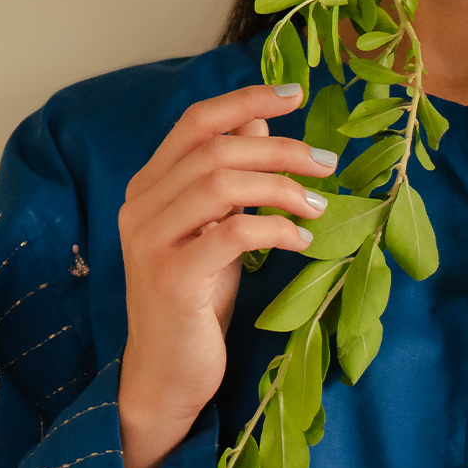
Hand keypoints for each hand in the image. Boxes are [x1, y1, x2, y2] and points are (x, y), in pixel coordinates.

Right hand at [116, 82, 336, 467]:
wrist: (166, 374)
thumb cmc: (195, 299)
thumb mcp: (214, 228)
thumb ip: (227, 176)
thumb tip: (259, 121)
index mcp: (148, 185)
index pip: (196, 121)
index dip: (245, 100)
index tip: (294, 92)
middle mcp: (140, 205)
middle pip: (217, 150)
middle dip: (281, 150)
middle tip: (326, 164)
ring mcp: (150, 241)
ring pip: (222, 184)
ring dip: (281, 188)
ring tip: (318, 207)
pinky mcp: (171, 278)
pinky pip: (232, 233)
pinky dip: (275, 230)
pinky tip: (301, 243)